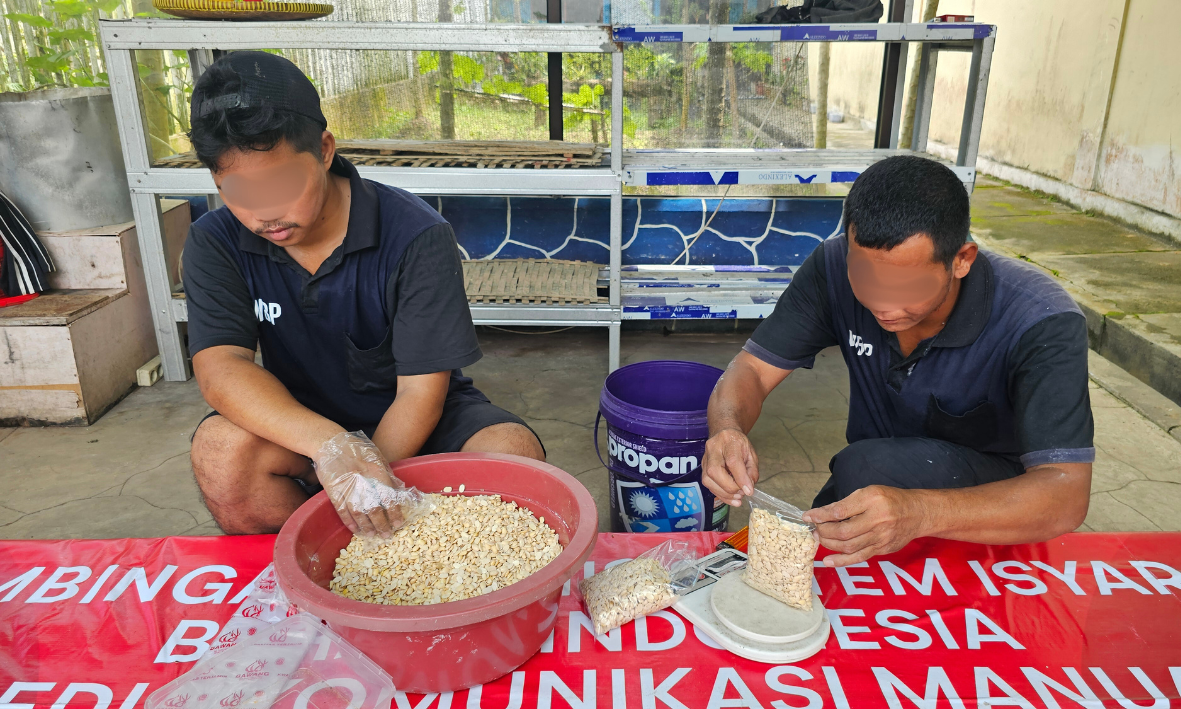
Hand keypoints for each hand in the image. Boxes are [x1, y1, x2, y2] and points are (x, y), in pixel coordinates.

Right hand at [313, 431, 412, 537]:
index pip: (388, 497)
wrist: (332, 444)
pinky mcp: (334, 492)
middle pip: (374, 508)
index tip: (399, 522)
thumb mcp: (378, 458)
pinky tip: (356, 530)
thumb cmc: (358, 450)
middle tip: (387, 534)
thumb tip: (401, 492)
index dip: (394, 512)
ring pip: (358, 513)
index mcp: (376, 472)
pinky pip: (342, 511)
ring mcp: (347, 488)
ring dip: (366, 526)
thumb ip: (388, 476)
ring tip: (372, 535)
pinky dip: (349, 522)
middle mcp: (363, 482)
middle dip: (382, 524)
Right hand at [702, 428, 758, 506]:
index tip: (749, 490)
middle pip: (715, 471)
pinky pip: (708, 484)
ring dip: (724, 493)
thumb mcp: (751, 454)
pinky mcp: (702, 468)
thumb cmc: (739, 444)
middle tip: (742, 493)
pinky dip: (720, 494)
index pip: (732, 461)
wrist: (724, 433)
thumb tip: (748, 488)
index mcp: (728, 441)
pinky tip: (730, 498)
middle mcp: (713, 448)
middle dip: (729, 487)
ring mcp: (705, 458)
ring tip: (737, 497)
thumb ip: (752, 471)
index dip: (740, 478)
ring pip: (708, 480)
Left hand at [802, 485, 927, 566]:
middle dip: (823, 531)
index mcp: (872, 500)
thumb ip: (847, 503)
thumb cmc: (890, 500)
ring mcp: (881, 538)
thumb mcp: (869, 492)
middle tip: (814, 528)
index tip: (807, 516)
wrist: (917, 513)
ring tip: (819, 538)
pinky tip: (828, 561)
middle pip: (843, 531)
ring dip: (829, 545)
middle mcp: (877, 520)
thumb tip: (823, 513)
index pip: (840, 511)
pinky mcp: (882, 550)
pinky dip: (842, 561)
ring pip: (849, 546)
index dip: (820, 515)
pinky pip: (859, 557)